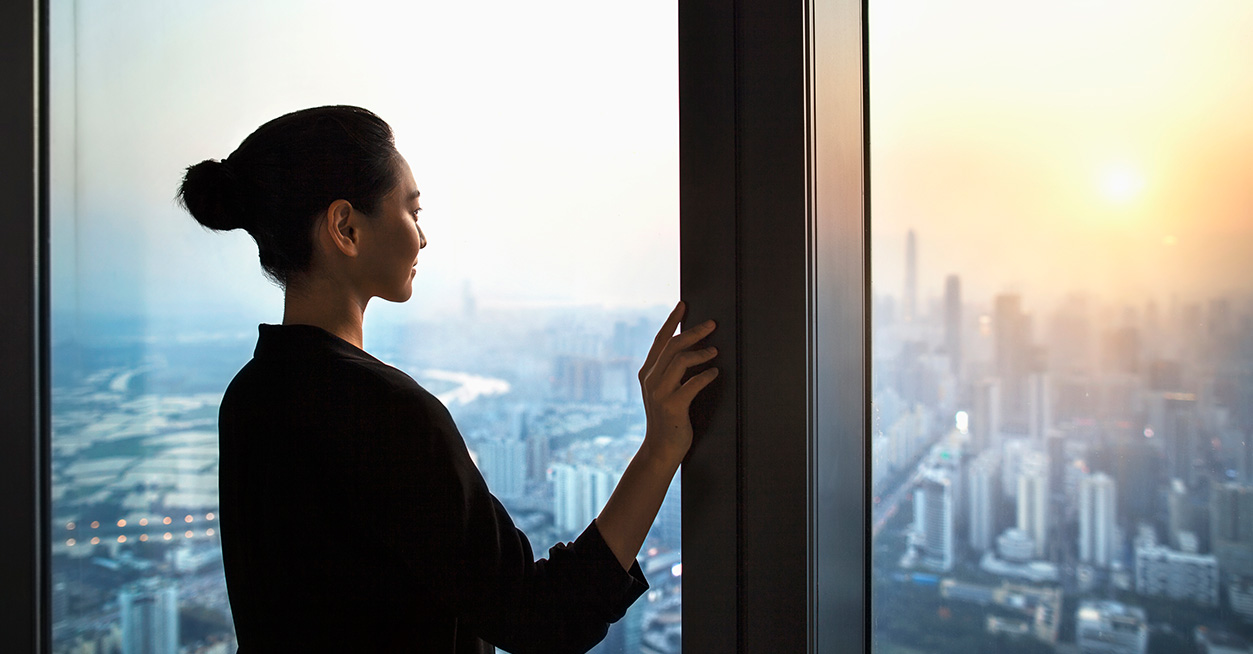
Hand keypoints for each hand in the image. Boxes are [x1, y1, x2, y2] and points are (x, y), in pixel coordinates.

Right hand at [638, 301, 718, 465]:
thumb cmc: (668, 417)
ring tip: (715, 352)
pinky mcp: (672, 406)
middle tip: (712, 324)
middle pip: (672, 345)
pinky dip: (706, 375)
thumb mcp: (663, 390)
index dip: (672, 321)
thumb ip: (669, 371)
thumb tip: (689, 348)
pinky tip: (715, 372)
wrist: (660, 448)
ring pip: (681, 361)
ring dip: (701, 353)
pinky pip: (692, 384)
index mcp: (647, 372)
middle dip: (693, 331)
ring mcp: (659, 393)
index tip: (684, 305)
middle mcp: (650, 379)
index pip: (660, 340)